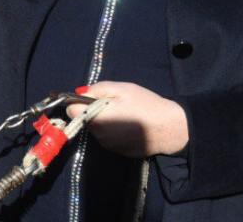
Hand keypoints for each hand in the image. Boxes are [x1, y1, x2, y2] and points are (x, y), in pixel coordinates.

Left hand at [66, 82, 188, 157]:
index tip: (90, 98)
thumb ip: (97, 89)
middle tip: (113, 105)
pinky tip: (130, 126)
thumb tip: (81, 93)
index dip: (77, 102)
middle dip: (92, 112)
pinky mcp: (119, 152)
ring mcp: (109, 146)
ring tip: (125, 115)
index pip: (71, 111)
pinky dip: (114, 132)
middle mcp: (99, 136)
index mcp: (96, 119)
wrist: (171, 128)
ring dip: (104, 122)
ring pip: (97, 130)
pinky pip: (109, 139)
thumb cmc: (146, 105)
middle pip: (84, 120)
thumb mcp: (122, 89)